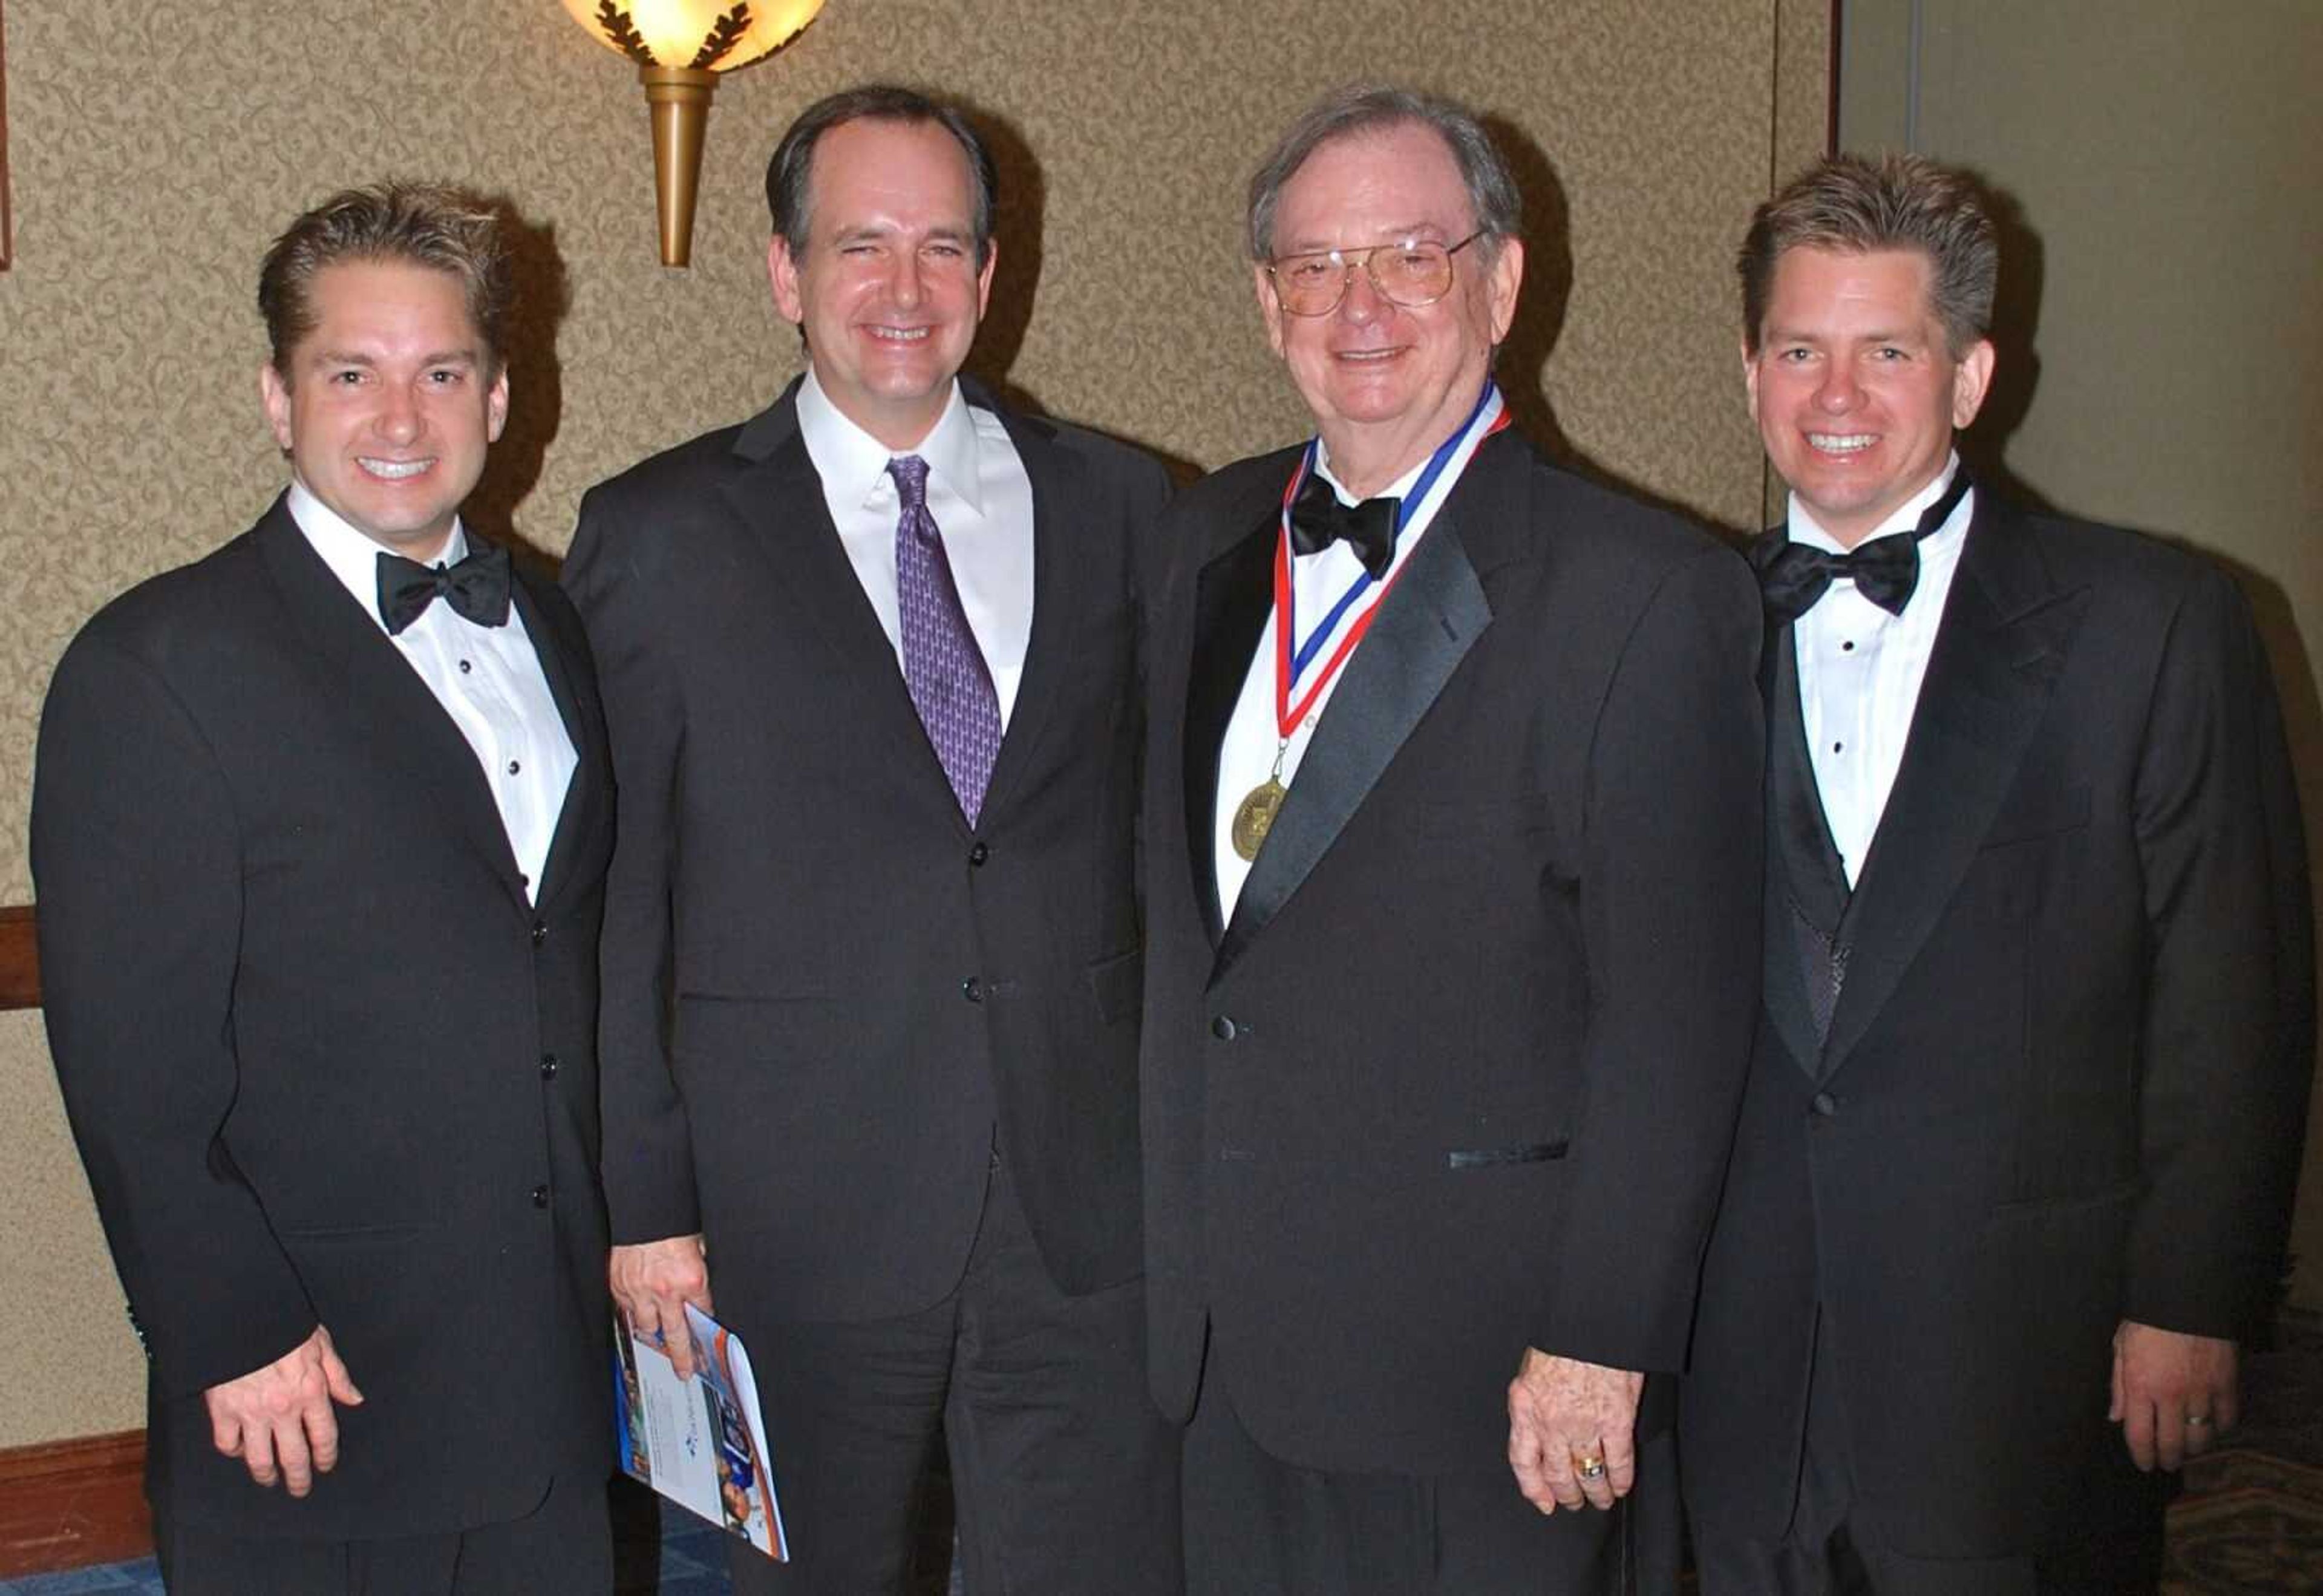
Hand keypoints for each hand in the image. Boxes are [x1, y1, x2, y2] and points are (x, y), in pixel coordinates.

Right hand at [202, 1325, 363, 1495]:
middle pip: (294, 1457)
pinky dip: (234, 1451)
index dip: (326, 1457)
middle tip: (300, 1488)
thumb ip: (339, 1376)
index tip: (325, 1466)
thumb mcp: (321, 1345)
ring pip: (260, 1460)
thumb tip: (354, 1399)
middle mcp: (283, 1410)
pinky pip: (228, 1444)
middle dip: (299, 1479)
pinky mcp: (223, 1412)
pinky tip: (241, 1451)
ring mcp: (252, 1414)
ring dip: (267, 1475)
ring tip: (271, 1480)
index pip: (324, 1437)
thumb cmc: (283, 1328)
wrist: (239, 1318)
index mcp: (311, 1393)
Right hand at [612, 1234, 713, 1379]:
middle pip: (675, 1335)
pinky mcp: (620, 1286)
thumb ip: (700, 1270)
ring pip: (646, 1327)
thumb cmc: (672, 1225)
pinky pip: (626, 1309)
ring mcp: (640, 1291)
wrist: (644, 1210)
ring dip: (653, 1334)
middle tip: (686, 1371)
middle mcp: (666, 1291)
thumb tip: (702, 1289)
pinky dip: (633, 1312)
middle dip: (682, 1357)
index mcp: (691, 1281)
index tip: (707, 1346)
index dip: (706, 1331)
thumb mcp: (699, 1247)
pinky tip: (639, 1313)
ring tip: (659, 1342)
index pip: (703, 1316)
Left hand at [1506, 1347, 1644, 1512]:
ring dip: (1594, 1493)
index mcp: (1525, 1406)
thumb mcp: (1532, 1369)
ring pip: (1588, 1475)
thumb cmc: (1562, 1337)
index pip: (1523, 1461)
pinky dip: (1620, 1480)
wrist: (1590, 1320)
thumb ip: (1533, 1402)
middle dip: (1567, 1495)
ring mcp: (1584, 1424)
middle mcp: (1551, 1422)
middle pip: (1558, 1475)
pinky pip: (1618, 1463)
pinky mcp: (1616, 1421)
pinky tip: (1620, 1486)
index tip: (1543, 1502)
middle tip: (1574, 1502)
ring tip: (1600, 1499)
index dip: (1534, 1489)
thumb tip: (1536, 1428)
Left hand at [2110, 1320, 2236, 1471]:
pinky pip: (2227, 1419)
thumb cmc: (2148, 1320)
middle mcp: (2171, 1396)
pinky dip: (2221, 1428)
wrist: (2186, 1297)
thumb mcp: (2121, 1347)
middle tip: (2167, 1464)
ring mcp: (2201, 1393)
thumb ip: (2119, 1386)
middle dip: (2169, 1460)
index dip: (2142, 1456)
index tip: (2145, 1465)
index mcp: (2141, 1386)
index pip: (2139, 1436)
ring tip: (2188, 1449)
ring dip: (2194, 1448)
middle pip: (2172, 1444)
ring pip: (2201, 1437)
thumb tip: (2116, 1418)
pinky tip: (2213, 1427)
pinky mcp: (2226, 1385)